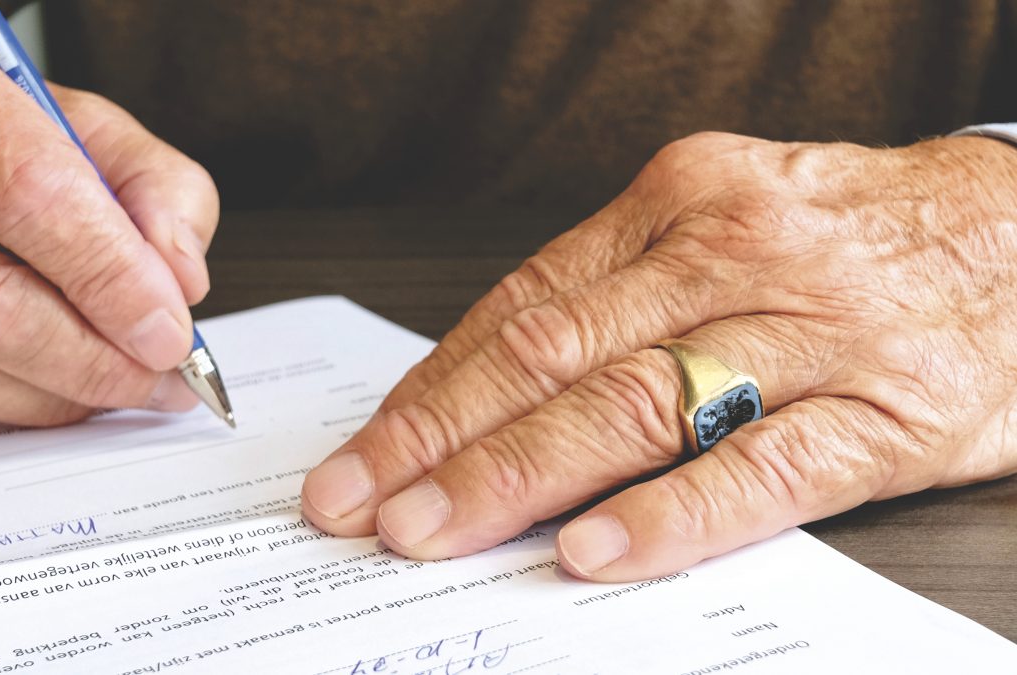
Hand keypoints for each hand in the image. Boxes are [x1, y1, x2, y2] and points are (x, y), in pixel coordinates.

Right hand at [0, 28, 218, 429]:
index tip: (171, 333)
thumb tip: (182, 284)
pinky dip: (10, 406)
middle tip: (162, 379)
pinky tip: (53, 384)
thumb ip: (160, 191)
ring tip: (120, 383)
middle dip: (96, 361)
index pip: (31, 191)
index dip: (113, 278)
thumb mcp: (100, 133)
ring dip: (58, 396)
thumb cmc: (12, 139)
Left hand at [302, 130, 1016, 580]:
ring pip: (638, 407)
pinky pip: (765, 470)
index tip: (367, 451)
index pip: (524, 307)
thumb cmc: (851, 235)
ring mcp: (809, 333)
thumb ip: (620, 297)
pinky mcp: (886, 412)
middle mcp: (731, 254)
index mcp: (678, 202)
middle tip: (361, 503)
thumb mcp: (724, 225)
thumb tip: (496, 388)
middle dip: (442, 440)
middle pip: (556, 357)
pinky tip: (595, 552)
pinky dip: (671, 514)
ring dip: (521, 478)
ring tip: (436, 532)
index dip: (433, 388)